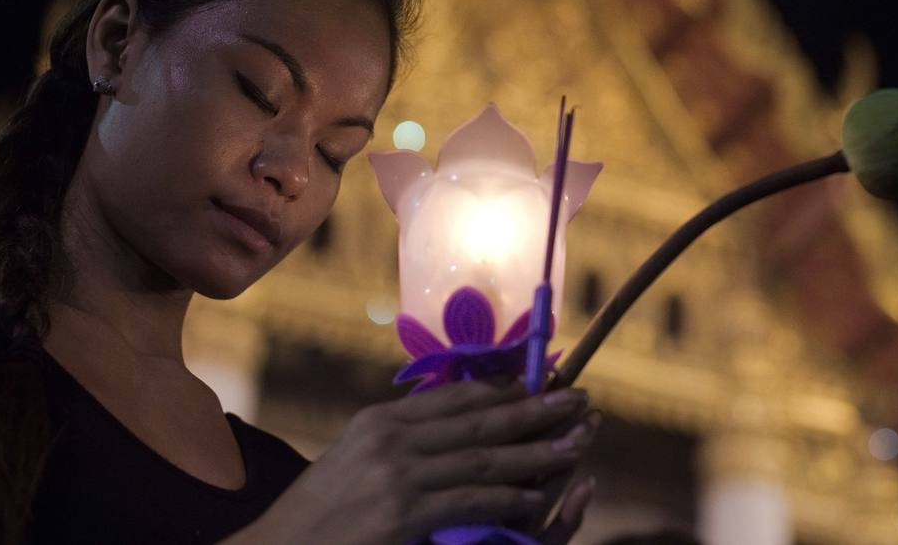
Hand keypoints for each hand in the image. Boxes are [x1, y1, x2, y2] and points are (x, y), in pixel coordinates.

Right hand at [241, 379, 596, 544]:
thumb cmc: (319, 512)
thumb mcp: (355, 457)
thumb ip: (401, 438)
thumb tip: (453, 420)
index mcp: (381, 420)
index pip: (455, 397)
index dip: (504, 388)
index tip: (542, 382)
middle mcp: (391, 439)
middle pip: (478, 419)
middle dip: (535, 410)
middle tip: (578, 400)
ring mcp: (397, 476)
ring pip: (483, 457)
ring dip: (536, 450)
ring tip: (575, 442)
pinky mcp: (403, 515)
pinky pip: (469, 501)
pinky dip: (508, 495)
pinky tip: (537, 494)